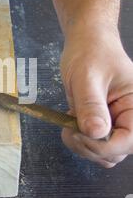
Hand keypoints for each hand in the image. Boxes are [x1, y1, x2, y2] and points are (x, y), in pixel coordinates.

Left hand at [60, 27, 132, 167]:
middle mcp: (130, 118)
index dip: (103, 145)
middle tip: (70, 127)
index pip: (129, 141)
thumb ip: (91, 105)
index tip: (79, 134)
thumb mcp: (87, 77)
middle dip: (89, 146)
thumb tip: (96, 133)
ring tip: (70, 122)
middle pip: (116, 152)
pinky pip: (92, 145)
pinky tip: (71, 121)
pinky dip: (78, 140)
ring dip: (82, 146)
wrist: (85, 44)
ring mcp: (115, 123)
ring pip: (103, 153)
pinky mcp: (101, 124)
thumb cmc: (90, 53)